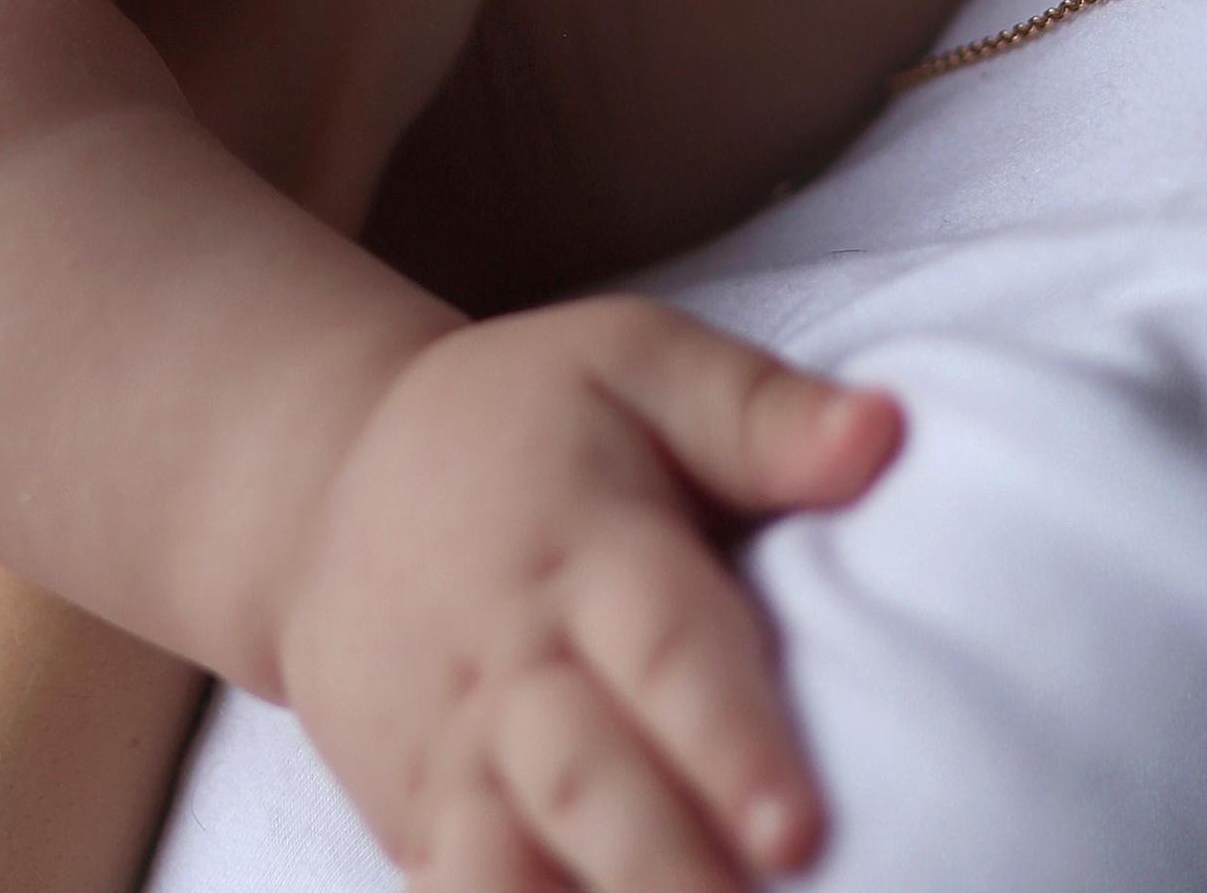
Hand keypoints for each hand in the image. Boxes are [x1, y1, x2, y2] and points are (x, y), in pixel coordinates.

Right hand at [281, 299, 901, 892]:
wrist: (321, 476)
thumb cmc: (521, 421)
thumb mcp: (634, 364)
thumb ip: (758, 410)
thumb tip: (885, 433)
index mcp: (586, 546)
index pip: (664, 650)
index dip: (727, 743)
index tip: (796, 833)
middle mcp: (515, 665)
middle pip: (587, 783)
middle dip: (665, 871)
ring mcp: (454, 755)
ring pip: (505, 865)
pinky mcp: (417, 822)